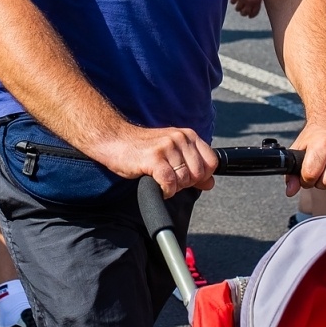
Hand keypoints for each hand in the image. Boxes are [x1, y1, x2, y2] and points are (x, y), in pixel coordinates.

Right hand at [91, 125, 217, 197]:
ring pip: (184, 180)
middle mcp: (180, 138)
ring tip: (159, 180)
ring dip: (173, 187)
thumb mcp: (171, 153)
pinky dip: (165, 191)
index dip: (202, 176)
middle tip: (169, 180)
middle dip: (186, 183)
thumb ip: (192, 166)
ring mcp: (167, 148)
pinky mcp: (154, 159)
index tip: (187, 178)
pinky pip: (169, 183)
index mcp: (188, 136)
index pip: (212, 161)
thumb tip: (210, 183)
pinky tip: (156, 185)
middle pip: (199, 174)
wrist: (113, 139)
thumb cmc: (141, 148)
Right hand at [230, 0, 261, 17]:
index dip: (251, 15)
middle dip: (244, 12)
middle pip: (244, 13)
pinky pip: (232, 2)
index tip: (249, 15)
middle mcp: (249, 1)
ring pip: (237, 9)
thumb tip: (256, 3)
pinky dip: (233, 1)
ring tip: (239, 5)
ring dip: (238, 7)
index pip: (254, 13)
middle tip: (243, 10)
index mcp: (257, 1)